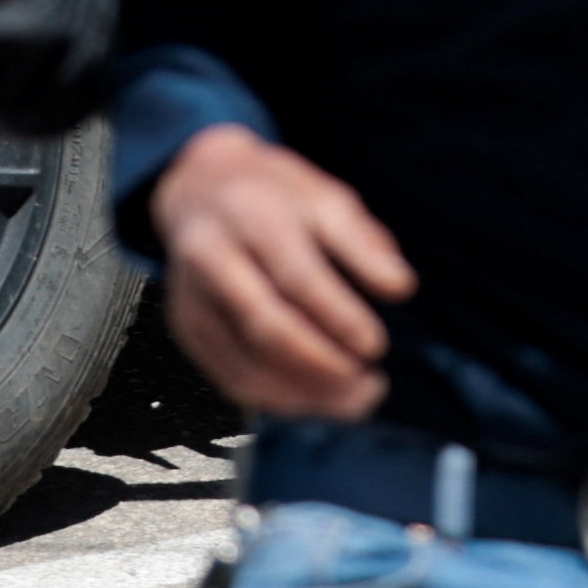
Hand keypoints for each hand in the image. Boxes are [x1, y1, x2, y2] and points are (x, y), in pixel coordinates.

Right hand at [151, 125, 413, 421]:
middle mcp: (211, 256)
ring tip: (354, 399)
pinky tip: (314, 399)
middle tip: (370, 386)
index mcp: (252, 214)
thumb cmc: (276, 196)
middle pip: (264, 325)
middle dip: (322, 366)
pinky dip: (276, 398)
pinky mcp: (186, 327)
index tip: (376, 347)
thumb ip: (363, 241)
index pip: (296, 276)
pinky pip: (229, 377)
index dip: (338, 317)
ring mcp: (190, 296)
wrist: (198, 187)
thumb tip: (401, 287)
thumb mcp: (324, 197)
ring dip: (303, 394)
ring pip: (244, 362)